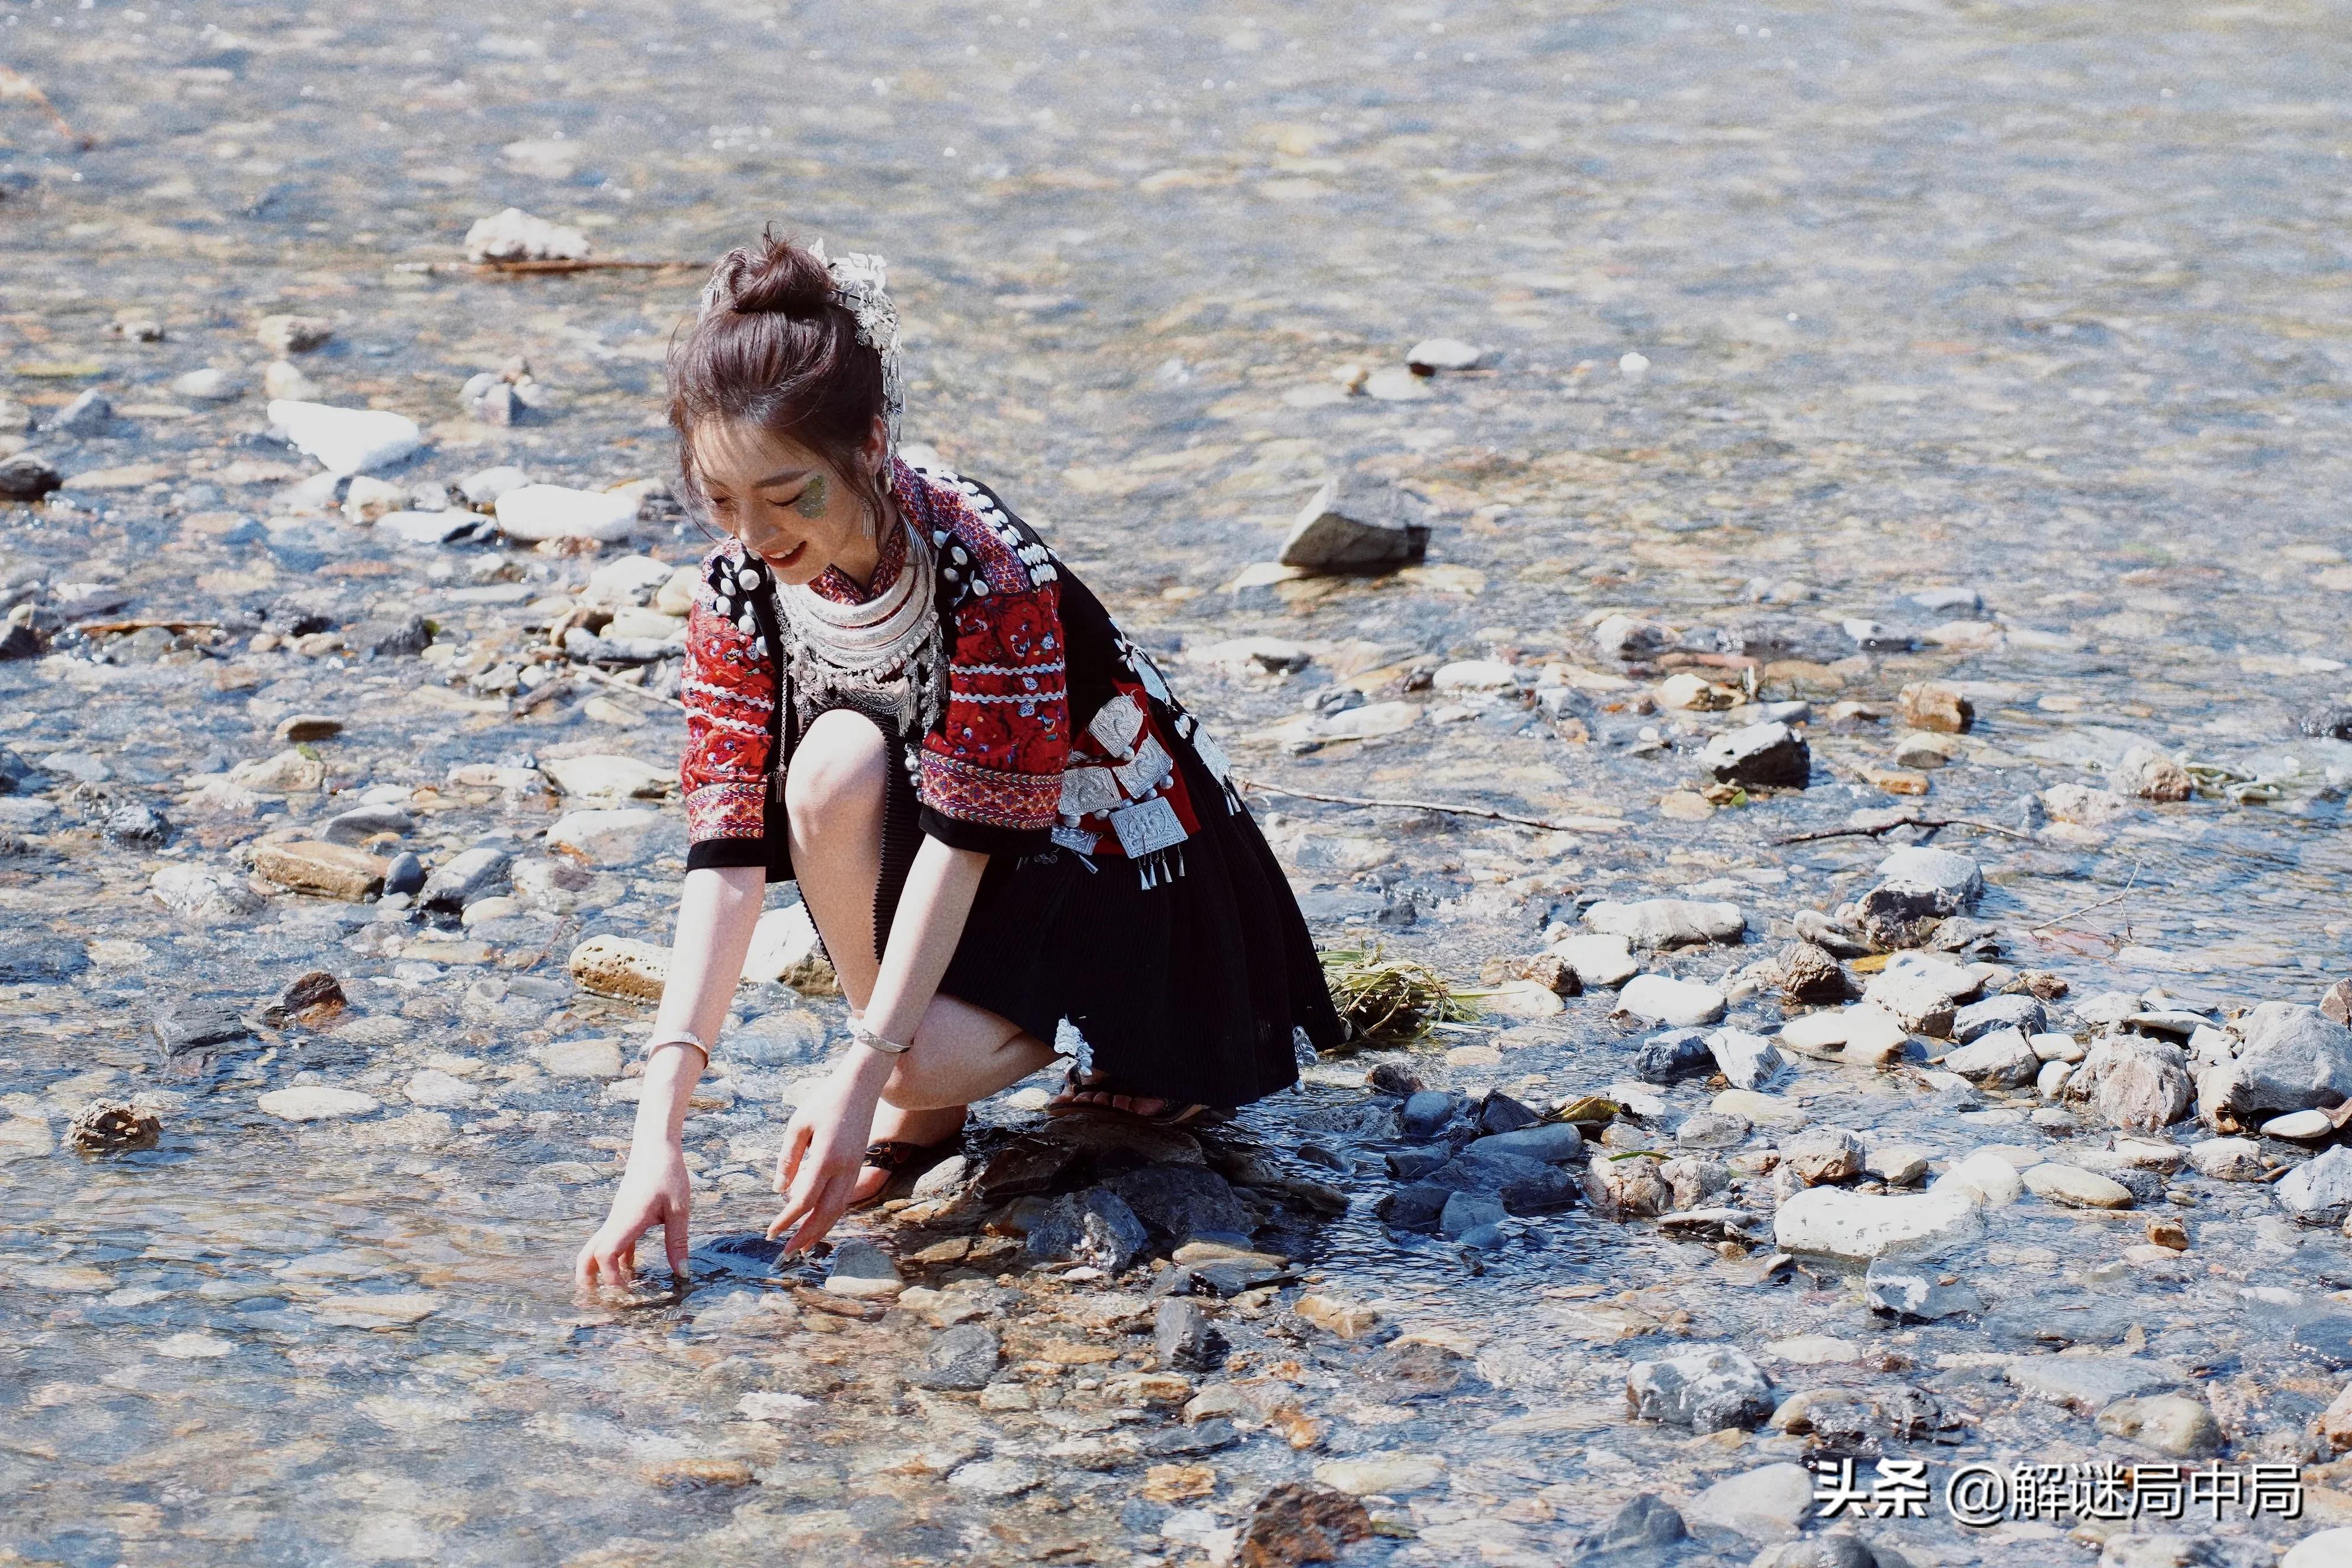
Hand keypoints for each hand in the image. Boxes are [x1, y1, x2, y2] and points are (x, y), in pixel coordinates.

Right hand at [575, 1138, 692, 1293]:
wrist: (656, 1145)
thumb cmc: (668, 1173)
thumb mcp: (679, 1209)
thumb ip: (678, 1242)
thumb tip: (681, 1273)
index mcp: (627, 1221)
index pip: (606, 1255)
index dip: (611, 1277)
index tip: (627, 1292)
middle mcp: (616, 1221)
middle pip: (588, 1254)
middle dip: (588, 1278)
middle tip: (597, 1300)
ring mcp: (617, 1217)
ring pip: (598, 1247)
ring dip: (600, 1269)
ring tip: (614, 1290)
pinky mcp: (623, 1213)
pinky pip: (613, 1239)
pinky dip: (616, 1257)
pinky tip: (632, 1268)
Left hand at [767, 1066, 881, 1252]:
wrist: (862, 1085)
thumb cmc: (825, 1101)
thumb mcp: (798, 1125)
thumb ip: (788, 1159)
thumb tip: (780, 1191)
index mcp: (827, 1158)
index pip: (805, 1200)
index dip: (787, 1220)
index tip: (771, 1233)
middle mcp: (845, 1169)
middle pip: (825, 1213)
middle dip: (805, 1236)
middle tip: (787, 1255)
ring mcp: (855, 1169)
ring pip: (839, 1210)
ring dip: (820, 1231)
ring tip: (803, 1248)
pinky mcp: (858, 1166)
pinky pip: (845, 1199)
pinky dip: (831, 1216)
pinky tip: (819, 1223)